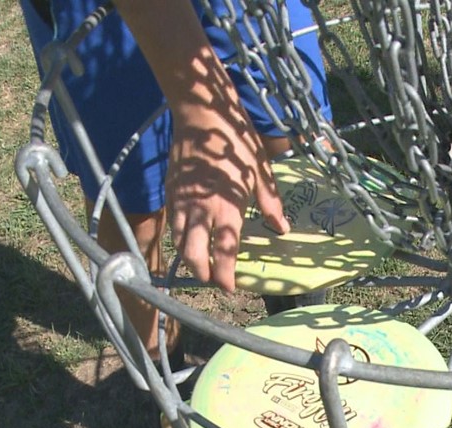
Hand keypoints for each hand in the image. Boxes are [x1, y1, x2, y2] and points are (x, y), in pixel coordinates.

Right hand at [166, 112, 289, 291]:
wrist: (200, 115)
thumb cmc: (236, 141)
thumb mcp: (261, 170)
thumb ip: (270, 203)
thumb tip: (281, 228)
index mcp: (227, 206)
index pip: (224, 250)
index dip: (225, 273)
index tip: (231, 288)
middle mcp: (201, 209)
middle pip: (194, 254)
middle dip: (202, 273)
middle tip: (213, 280)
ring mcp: (182, 202)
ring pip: (179, 242)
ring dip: (189, 259)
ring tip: (201, 266)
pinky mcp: (170, 193)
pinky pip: (173, 225)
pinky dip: (179, 238)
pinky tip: (189, 241)